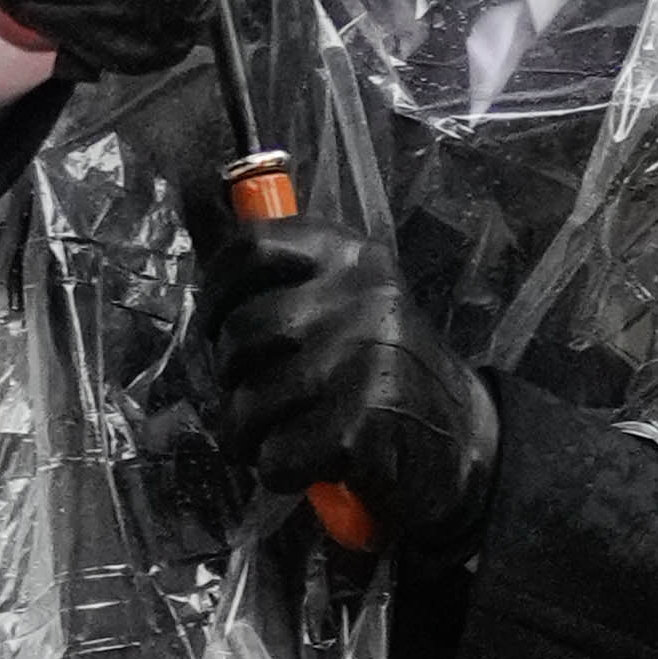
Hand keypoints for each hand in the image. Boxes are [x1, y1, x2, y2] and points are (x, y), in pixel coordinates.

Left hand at [187, 197, 495, 552]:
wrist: (463, 438)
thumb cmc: (380, 365)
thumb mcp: (336, 295)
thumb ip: (267, 260)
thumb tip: (194, 188)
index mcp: (348, 255)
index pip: (250, 247)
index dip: (217, 293)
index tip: (222, 326)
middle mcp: (360, 298)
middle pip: (243, 333)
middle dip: (233, 378)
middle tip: (259, 395)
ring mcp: (363, 361)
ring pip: (250, 401)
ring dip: (247, 433)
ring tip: (274, 436)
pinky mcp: (363, 427)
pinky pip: (277, 455)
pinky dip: (279, 470)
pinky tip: (307, 463)